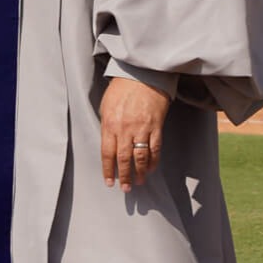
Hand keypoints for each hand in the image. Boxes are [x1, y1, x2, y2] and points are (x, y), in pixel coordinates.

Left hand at [99, 75, 171, 190]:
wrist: (143, 74)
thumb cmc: (122, 88)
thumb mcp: (106, 105)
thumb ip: (106, 125)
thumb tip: (108, 142)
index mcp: (109, 124)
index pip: (107, 154)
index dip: (108, 170)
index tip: (110, 182)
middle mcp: (125, 129)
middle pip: (124, 159)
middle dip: (124, 176)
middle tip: (125, 188)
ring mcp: (142, 128)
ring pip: (140, 157)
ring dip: (140, 172)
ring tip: (139, 182)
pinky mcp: (156, 126)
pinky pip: (155, 148)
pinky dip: (153, 161)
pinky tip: (151, 168)